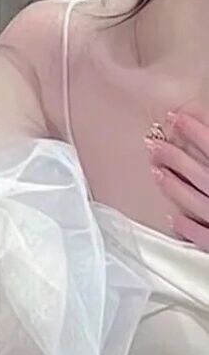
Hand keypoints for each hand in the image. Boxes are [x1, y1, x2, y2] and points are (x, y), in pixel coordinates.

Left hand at [148, 105, 208, 249]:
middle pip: (203, 174)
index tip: (175, 116)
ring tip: (155, 171)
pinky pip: (208, 238)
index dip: (196, 131)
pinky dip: (190, 230)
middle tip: (152, 143)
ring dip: (176, 187)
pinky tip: (173, 220)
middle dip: (176, 157)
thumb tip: (206, 137)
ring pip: (199, 203)